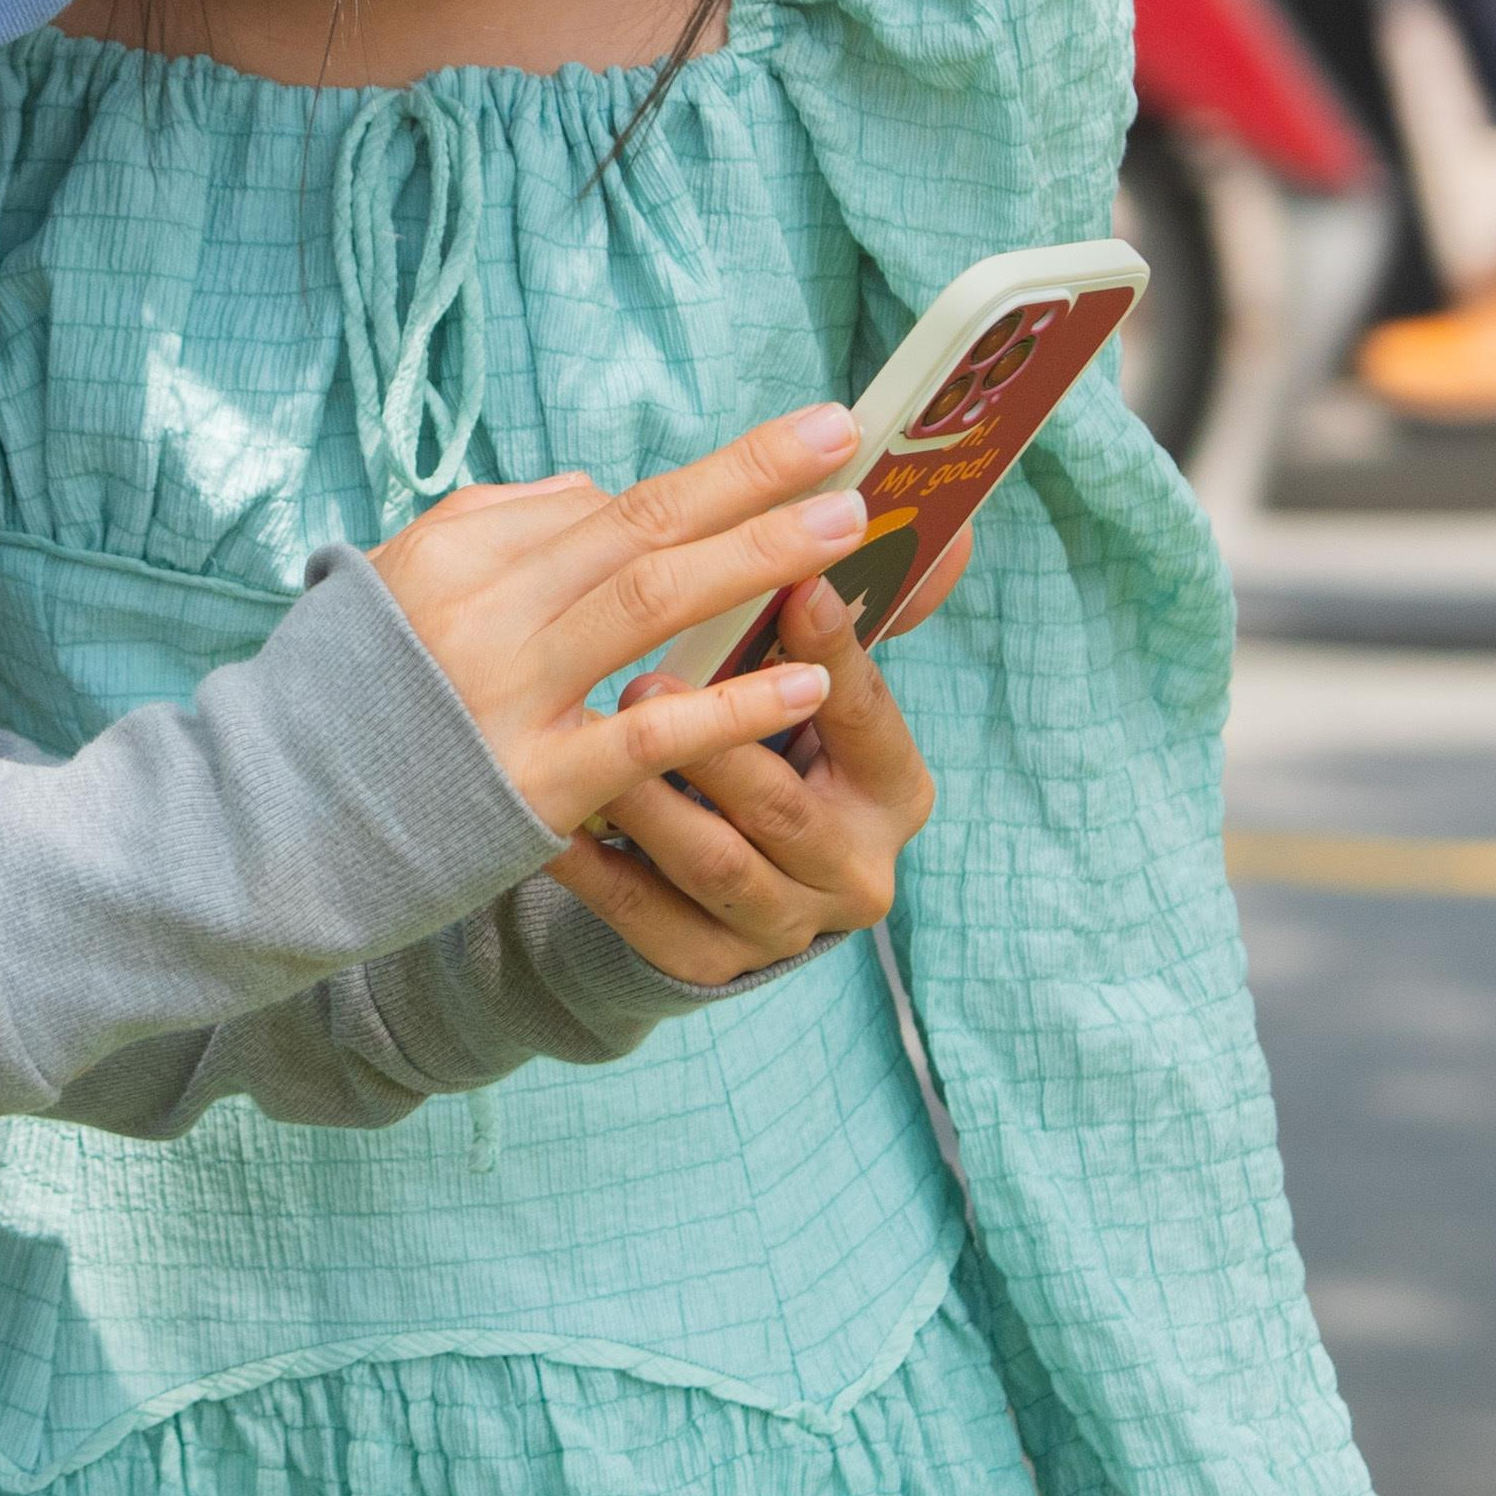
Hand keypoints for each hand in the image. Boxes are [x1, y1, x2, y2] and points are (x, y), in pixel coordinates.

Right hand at [365, 408, 872, 847]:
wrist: (270, 822)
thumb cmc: (352, 703)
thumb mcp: (403, 587)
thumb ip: (503, 527)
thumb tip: (602, 492)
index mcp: (458, 555)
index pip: (609, 506)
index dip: (720, 471)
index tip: (803, 438)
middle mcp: (484, 609)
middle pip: (641, 527)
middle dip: (752, 481)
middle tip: (843, 446)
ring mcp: (509, 696)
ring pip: (651, 604)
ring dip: (756, 560)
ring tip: (843, 533)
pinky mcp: (532, 783)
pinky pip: (648, 733)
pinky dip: (730, 705)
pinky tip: (802, 682)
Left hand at [549, 559, 935, 979]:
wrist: (725, 882)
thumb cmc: (770, 746)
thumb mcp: (814, 692)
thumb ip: (855, 617)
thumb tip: (948, 533)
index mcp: (891, 788)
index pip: (866, 718)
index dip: (833, 654)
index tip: (797, 585)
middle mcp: (851, 867)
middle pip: (782, 804)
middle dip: (715, 740)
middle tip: (647, 674)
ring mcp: (779, 926)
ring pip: (713, 865)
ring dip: (651, 803)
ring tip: (592, 741)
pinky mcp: (704, 963)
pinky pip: (640, 917)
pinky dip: (592, 867)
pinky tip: (547, 823)